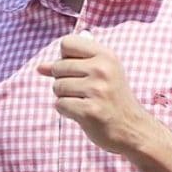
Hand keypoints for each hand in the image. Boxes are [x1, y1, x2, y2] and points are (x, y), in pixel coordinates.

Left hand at [36, 33, 157, 154]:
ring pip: (57, 87)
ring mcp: (96, 90)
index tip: (78, 70)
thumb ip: (71, 65)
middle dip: (63, 81)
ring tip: (85, 102)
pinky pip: (60, 104)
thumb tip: (39, 67)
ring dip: (65, 97)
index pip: (67, 43)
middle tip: (84, 91)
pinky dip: (66, 111)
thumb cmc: (112, 99)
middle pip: (58, 67)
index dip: (65, 57)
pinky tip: (83, 113)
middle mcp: (102, 70)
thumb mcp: (100, 74)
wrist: (132, 128)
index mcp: (106, 56)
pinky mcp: (89, 111)